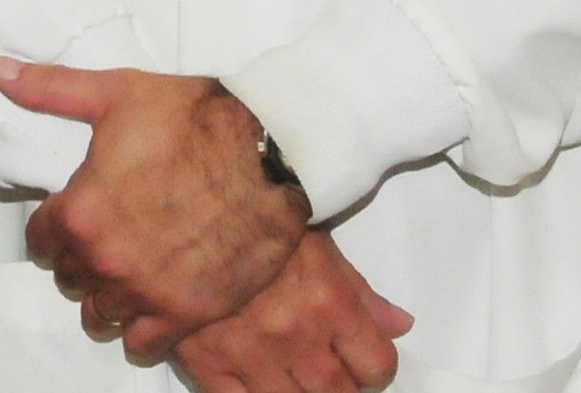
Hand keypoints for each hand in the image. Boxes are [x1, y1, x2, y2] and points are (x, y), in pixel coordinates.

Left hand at [0, 61, 307, 361]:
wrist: (270, 154)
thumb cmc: (194, 119)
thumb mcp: (116, 94)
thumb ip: (50, 89)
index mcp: (81, 212)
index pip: (40, 240)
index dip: (54, 226)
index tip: (73, 217)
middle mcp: (106, 260)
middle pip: (70, 279)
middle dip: (80, 260)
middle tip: (105, 239)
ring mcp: (146, 292)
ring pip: (100, 315)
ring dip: (107, 297)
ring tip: (125, 275)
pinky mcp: (186, 313)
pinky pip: (143, 344)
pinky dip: (141, 332)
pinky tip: (150, 309)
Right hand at [173, 232, 413, 392]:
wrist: (181, 206)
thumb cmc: (253, 217)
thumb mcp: (317, 242)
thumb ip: (361, 290)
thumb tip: (399, 325)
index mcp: (327, 301)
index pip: (376, 365)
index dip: (374, 365)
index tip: (364, 358)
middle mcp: (294, 335)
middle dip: (341, 384)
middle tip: (327, 364)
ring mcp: (249, 356)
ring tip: (292, 370)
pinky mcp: (206, 365)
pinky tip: (257, 380)